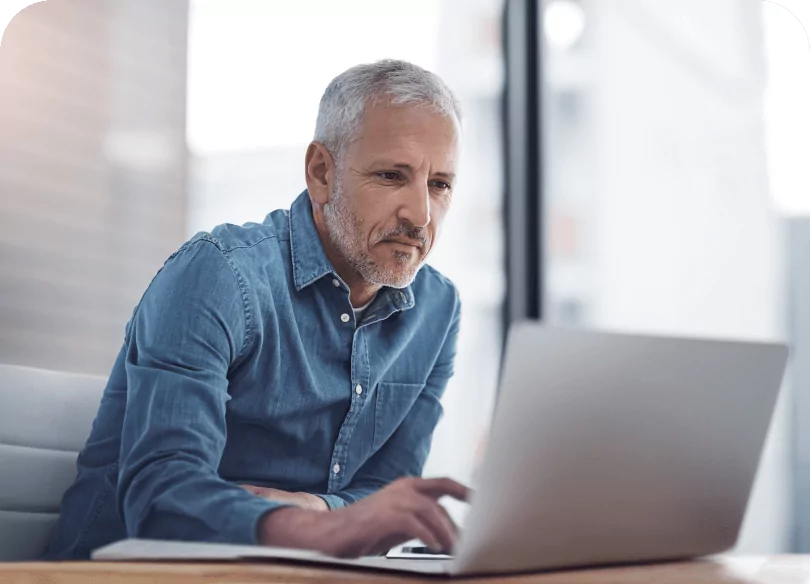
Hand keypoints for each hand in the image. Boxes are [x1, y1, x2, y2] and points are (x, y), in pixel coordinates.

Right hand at [258, 477, 468, 557]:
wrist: (331, 532)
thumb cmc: (365, 529)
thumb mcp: (399, 523)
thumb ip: (421, 522)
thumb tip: (448, 534)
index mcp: (407, 486)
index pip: (443, 484)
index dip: (464, 491)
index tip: (482, 502)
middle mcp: (403, 488)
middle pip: (441, 500)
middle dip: (457, 522)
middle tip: (468, 541)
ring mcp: (394, 500)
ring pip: (431, 511)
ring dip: (446, 531)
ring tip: (453, 549)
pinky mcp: (385, 515)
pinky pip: (415, 523)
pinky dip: (428, 535)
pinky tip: (434, 546)